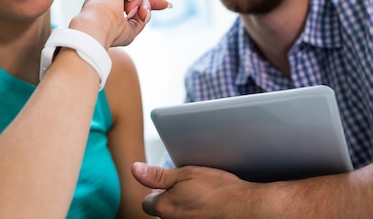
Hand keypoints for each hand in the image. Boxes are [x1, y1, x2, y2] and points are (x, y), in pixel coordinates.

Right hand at [72, 0, 169, 47]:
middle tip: (140, 14)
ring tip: (129, 8)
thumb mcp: (130, 29)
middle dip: (145, 3)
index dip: (147, 1)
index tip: (166, 5)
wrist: (99, 25)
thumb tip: (146, 11)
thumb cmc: (110, 31)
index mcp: (106, 4)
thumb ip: (139, 20)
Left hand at [131, 162, 255, 218]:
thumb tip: (135, 169)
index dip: (157, 192)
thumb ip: (157, 175)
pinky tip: (205, 210)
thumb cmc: (220, 191)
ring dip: (181, 212)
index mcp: (164, 207)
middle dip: (168, 204)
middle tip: (187, 194)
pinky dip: (193, 216)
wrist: (247, 208)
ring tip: (198, 202)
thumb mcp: (186, 174)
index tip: (170, 187)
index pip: (147, 202)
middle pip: (160, 214)